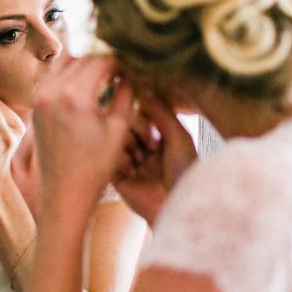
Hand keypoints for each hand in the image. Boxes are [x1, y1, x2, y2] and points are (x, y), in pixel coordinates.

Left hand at [31, 55, 133, 199]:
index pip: (100, 61)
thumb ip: (126, 94)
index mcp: (75, 96)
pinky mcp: (35, 106)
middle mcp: (52, 91)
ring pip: (63, 63)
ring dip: (82, 65)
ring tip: (99, 79)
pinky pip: (50, 77)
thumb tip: (129, 74)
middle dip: (101, 62)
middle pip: (82, 58)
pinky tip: (81, 88)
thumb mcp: (118, 129)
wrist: (65, 192)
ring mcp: (39, 97)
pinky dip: (66, 75)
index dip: (119, 63)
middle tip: (117, 74)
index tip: (129, 71)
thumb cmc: (95, 166)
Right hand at [112, 92, 196, 223]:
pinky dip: (119, 159)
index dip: (145, 116)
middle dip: (138, 130)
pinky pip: (108, 156)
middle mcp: (143, 149)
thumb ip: (161, 111)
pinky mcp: (116, 176)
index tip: (156, 126)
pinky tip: (132, 171)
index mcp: (160, 139)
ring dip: (129, 145)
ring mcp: (129, 162)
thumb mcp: (178, 136)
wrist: (175, 204)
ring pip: (116, 137)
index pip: (142, 114)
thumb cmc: (184, 172)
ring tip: (142, 161)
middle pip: (127, 123)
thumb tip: (143, 88)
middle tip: (151, 145)